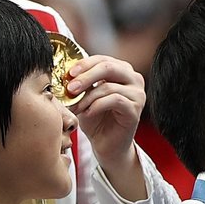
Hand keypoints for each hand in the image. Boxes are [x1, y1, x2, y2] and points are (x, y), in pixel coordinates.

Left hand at [67, 55, 145, 177]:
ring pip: (109, 86)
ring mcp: (137, 94)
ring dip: (88, 97)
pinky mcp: (136, 109)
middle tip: (70, 88)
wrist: (106, 144)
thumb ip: (82, 82)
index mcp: (122, 70)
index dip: (84, 64)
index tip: (68, 73)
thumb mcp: (85, 95)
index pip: (102, 59)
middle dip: (85, 77)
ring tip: (76, 106)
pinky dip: (97, 105)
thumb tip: (66, 71)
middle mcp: (134, 79)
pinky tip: (87, 113)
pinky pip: (115, 100)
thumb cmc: (96, 118)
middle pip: (108, 67)